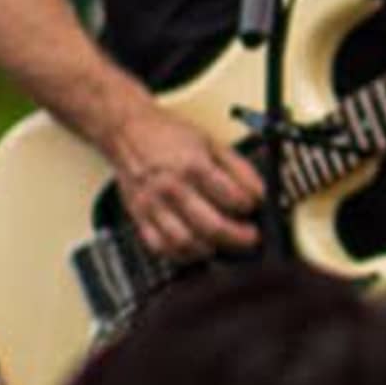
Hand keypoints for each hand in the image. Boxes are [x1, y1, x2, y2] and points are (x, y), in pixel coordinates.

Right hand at [105, 95, 265, 261]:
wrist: (126, 130)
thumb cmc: (168, 135)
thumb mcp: (211, 142)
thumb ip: (238, 167)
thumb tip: (259, 191)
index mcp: (193, 166)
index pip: (232, 197)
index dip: (251, 206)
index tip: (254, 207)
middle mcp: (172, 187)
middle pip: (212, 226)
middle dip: (238, 237)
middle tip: (250, 237)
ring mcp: (153, 204)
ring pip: (186, 242)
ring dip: (210, 249)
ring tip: (222, 244)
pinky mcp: (139, 215)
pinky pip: (159, 246)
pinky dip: (181, 254)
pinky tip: (195, 248)